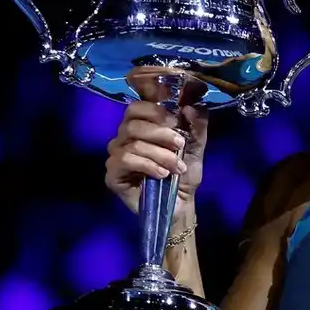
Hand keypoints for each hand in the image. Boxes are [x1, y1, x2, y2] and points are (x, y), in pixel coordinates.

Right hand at [104, 101, 208, 225]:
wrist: (181, 202)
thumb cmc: (184, 171)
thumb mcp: (196, 145)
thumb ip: (197, 124)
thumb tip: (191, 106)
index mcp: (141, 126)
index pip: (136, 106)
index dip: (153, 108)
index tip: (174, 119)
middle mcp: (124, 137)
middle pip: (133, 123)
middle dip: (161, 133)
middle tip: (179, 144)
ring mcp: (116, 155)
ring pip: (133, 143)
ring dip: (160, 154)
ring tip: (177, 167)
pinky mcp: (112, 174)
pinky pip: (124, 160)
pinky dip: (147, 165)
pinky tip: (161, 174)